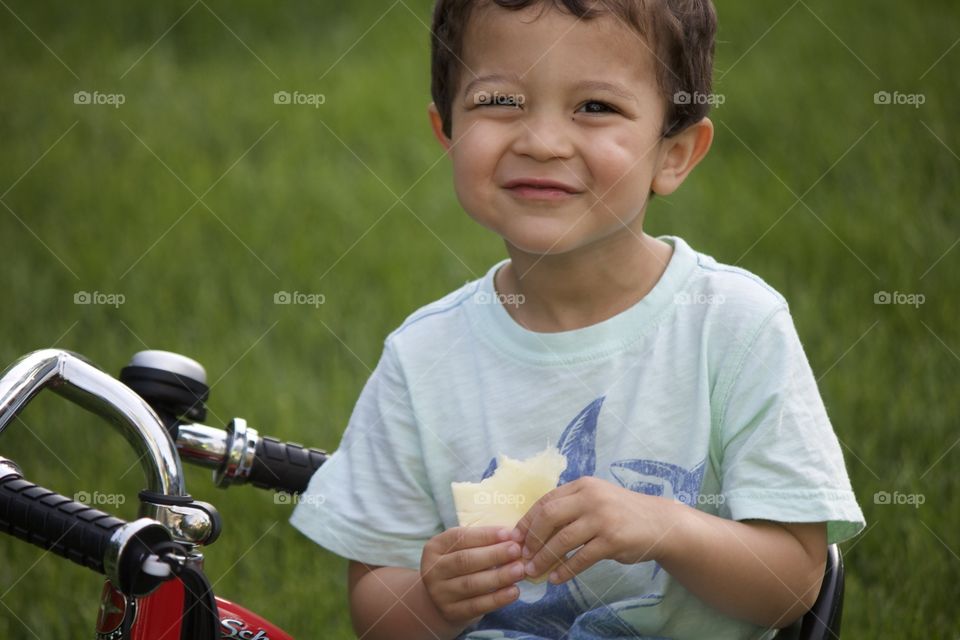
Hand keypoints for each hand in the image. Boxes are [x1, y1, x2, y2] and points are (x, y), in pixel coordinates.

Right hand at [420, 526, 524, 623]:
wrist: (441, 599)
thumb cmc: (459, 566)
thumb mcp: (461, 549)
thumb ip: (482, 542)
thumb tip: (513, 536)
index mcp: (435, 547)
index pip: (459, 537)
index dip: (485, 535)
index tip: (509, 533)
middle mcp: (433, 570)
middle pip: (465, 560)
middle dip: (493, 554)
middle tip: (516, 550)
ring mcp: (440, 593)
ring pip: (471, 584)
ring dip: (499, 577)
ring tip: (519, 570)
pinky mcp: (451, 612)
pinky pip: (476, 606)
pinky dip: (497, 599)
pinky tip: (513, 591)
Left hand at [510, 476, 676, 583]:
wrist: (659, 523)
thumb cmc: (621, 513)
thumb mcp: (595, 499)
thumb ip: (570, 507)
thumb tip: (534, 529)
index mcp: (582, 485)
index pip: (545, 501)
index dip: (527, 520)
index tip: (516, 538)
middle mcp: (591, 497)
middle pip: (549, 517)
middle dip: (532, 538)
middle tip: (523, 556)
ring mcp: (602, 518)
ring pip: (562, 539)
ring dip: (544, 558)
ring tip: (534, 571)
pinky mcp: (612, 540)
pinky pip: (581, 557)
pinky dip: (566, 570)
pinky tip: (557, 579)